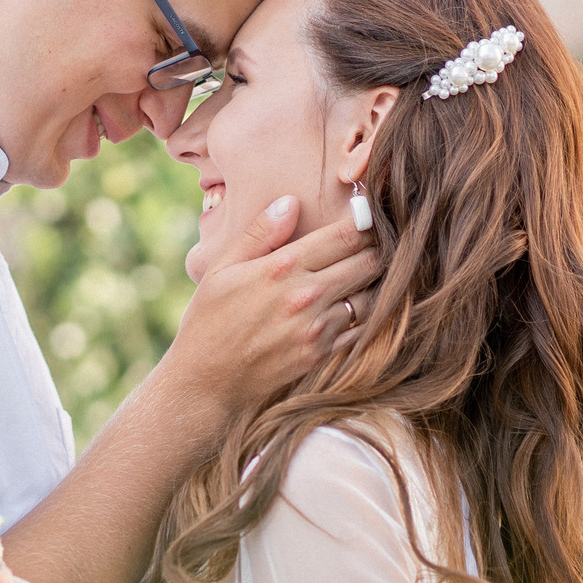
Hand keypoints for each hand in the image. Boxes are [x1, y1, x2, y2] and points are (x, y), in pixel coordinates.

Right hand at [162, 198, 379, 420]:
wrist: (206, 380)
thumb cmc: (209, 319)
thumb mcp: (222, 268)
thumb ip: (259, 233)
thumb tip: (291, 202)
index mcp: (283, 267)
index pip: (346, 235)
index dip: (366, 221)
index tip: (369, 215)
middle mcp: (306, 296)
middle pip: (368, 262)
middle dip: (376, 249)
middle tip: (375, 243)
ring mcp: (317, 328)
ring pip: (372, 296)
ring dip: (375, 283)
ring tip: (369, 273)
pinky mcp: (322, 354)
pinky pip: (362, 328)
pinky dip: (367, 314)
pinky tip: (358, 305)